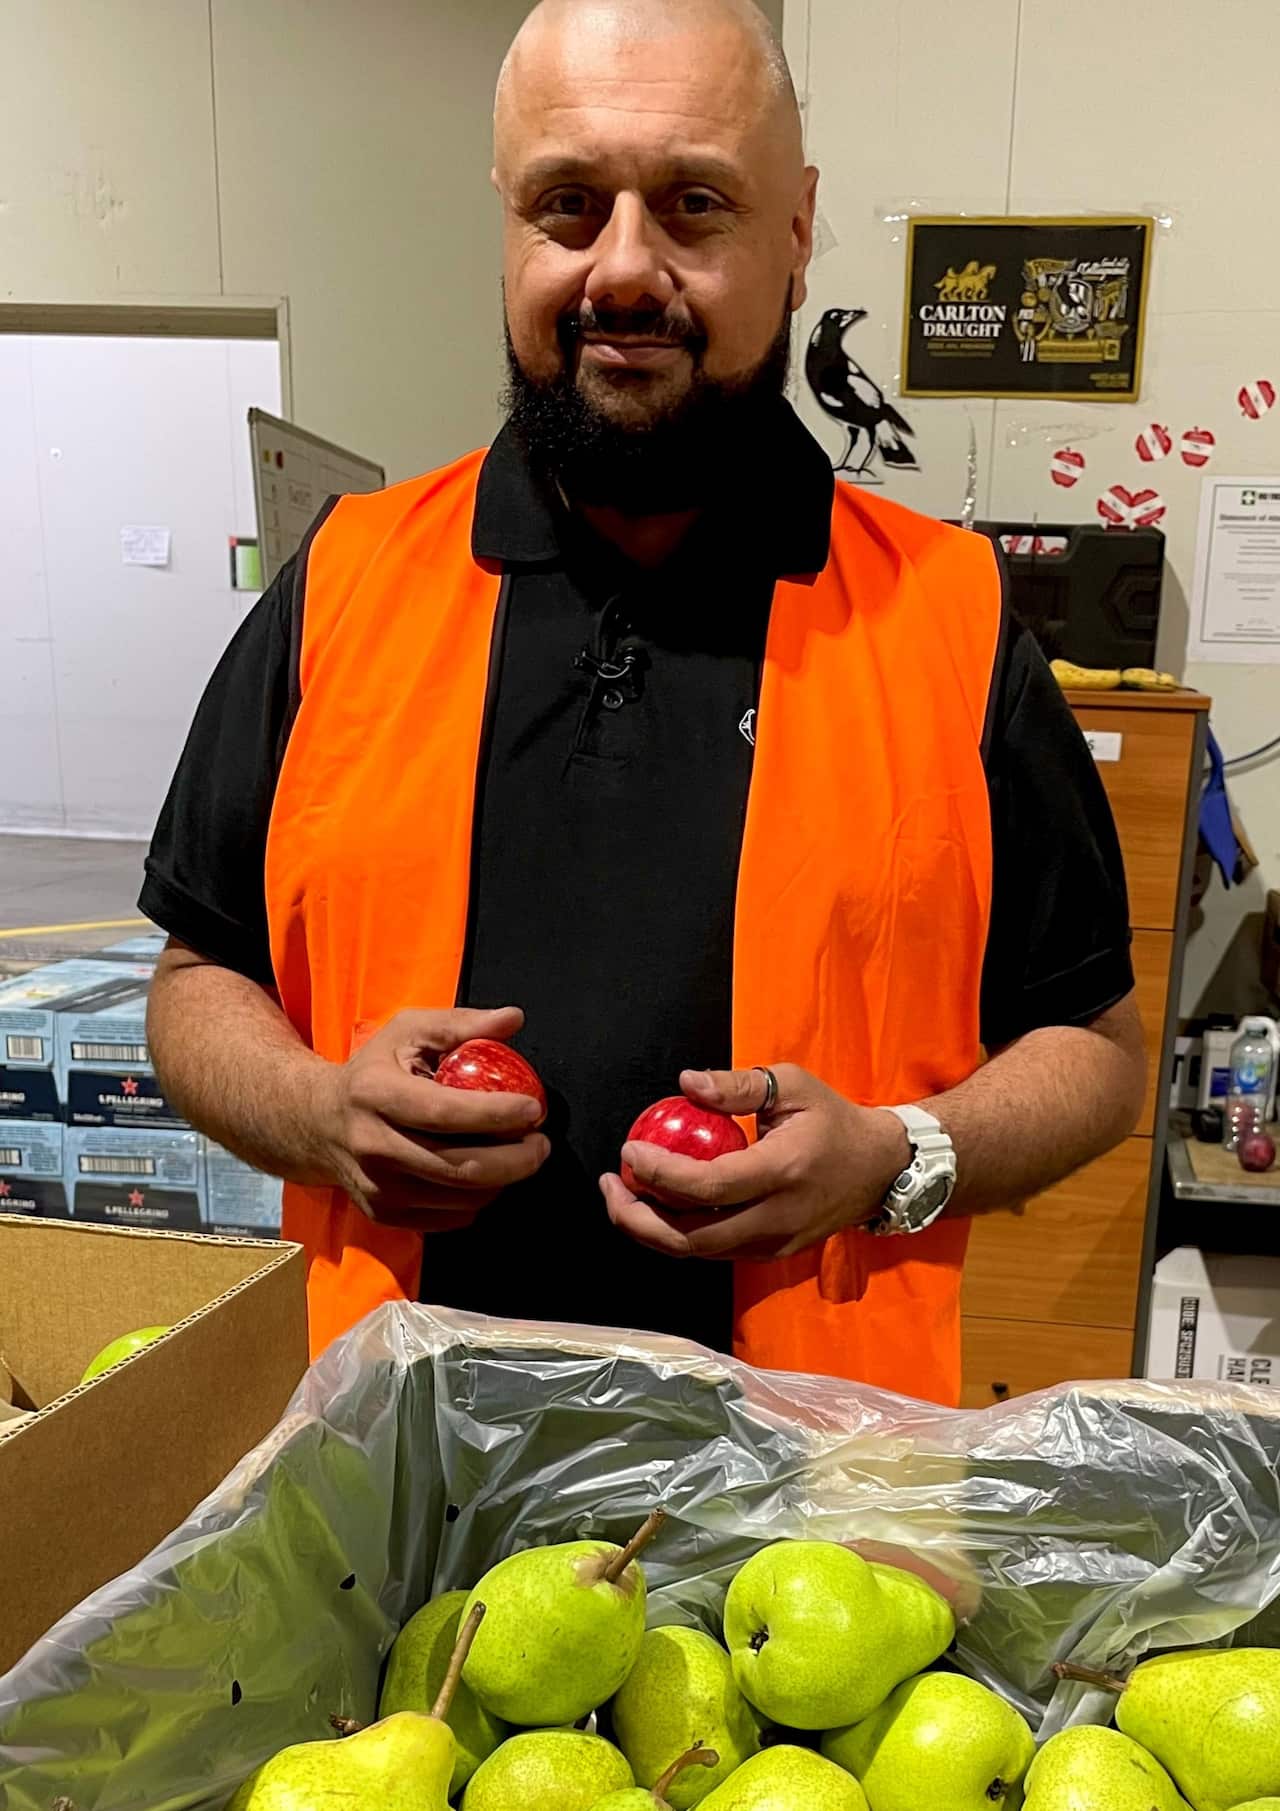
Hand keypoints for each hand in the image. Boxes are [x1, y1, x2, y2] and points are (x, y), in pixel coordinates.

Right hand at [317, 1007, 549, 1230]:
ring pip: (461, 1198)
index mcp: (376, 1094)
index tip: (533, 1109)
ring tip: (519, 1155)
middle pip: (459, 1167)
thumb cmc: (373, 1071)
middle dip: (515, 1159)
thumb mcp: (408, 1031)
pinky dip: (480, 1199)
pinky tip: (487, 1174)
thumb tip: (513, 1019)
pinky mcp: (383, 1213)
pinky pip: (451, 1217)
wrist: (317, 1122)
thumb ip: (461, 1023)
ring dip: (504, 1180)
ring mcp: (376, 1187)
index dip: (496, 1114)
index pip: (444, 1113)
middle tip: (541, 1143)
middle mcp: (372, 1145)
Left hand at [601, 1065, 910, 1260]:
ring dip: (652, 1230)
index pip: (709, 1187)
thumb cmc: (833, 1121)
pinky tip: (658, 1206)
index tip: (630, 1150)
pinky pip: (714, 1250)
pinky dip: (678, 1234)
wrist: (879, 1169)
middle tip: (610, 1185)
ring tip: (623, 1196)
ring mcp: (774, 1243)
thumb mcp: (793, 1085)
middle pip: (693, 1238)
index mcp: (783, 1172)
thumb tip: (686, 1083)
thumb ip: (738, 1086)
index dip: (661, 1174)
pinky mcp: (770, 1252)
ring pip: (699, 1252)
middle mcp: (777, 1217)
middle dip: (639, 1218)